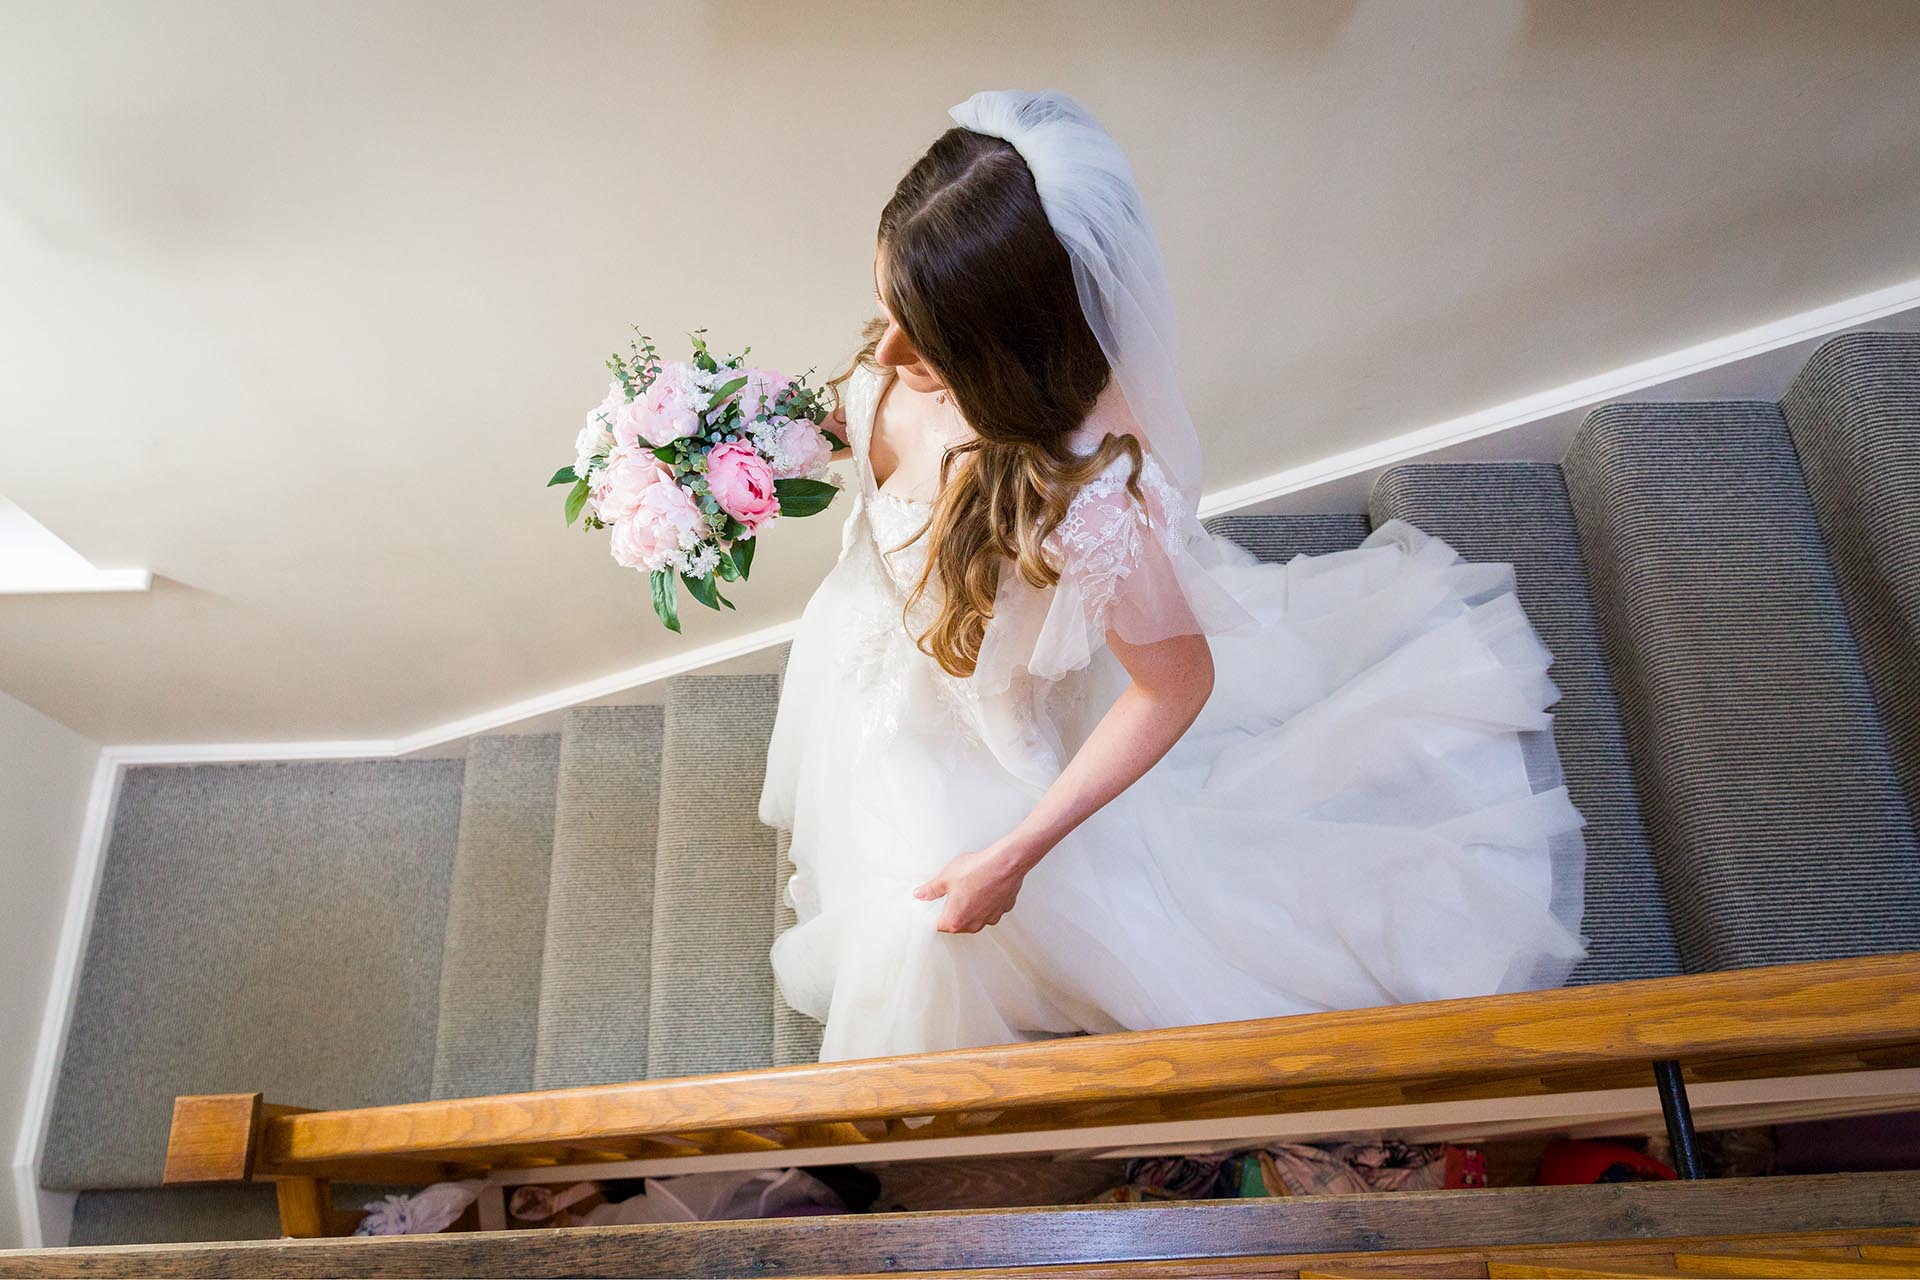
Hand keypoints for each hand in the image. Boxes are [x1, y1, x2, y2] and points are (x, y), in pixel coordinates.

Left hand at [911, 837, 1036, 933]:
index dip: (935, 916)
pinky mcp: (1002, 910)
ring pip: (975, 918)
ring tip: (969, 889)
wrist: (1004, 864)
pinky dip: (985, 903)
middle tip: (951, 895)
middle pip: (958, 924)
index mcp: (956, 920)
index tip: (935, 908)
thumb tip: (921, 894)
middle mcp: (974, 924)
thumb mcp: (945, 878)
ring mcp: (990, 918)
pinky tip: (983, 888)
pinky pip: (990, 910)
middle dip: (953, 912)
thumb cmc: (977, 871)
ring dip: (970, 908)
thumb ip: (931, 890)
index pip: (939, 926)